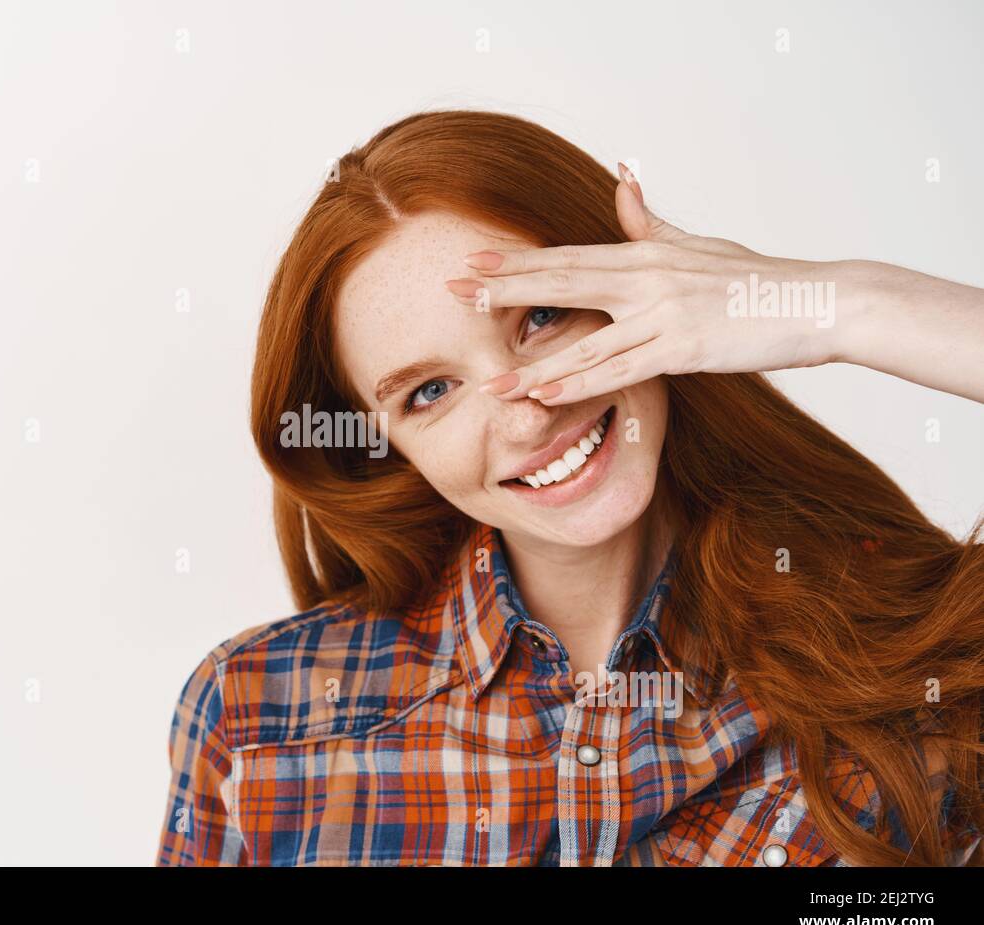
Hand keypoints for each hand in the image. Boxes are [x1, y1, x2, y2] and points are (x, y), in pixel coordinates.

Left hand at [443, 163, 852, 405]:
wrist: (818, 299)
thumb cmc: (757, 276)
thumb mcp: (698, 242)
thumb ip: (652, 222)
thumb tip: (624, 181)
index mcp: (646, 255)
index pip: (567, 257)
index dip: (516, 263)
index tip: (471, 263)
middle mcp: (647, 279)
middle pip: (561, 284)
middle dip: (503, 292)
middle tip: (451, 293)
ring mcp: (664, 314)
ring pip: (583, 343)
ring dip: (533, 366)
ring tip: (488, 381)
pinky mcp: (684, 349)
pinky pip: (620, 372)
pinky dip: (580, 387)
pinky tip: (546, 398)